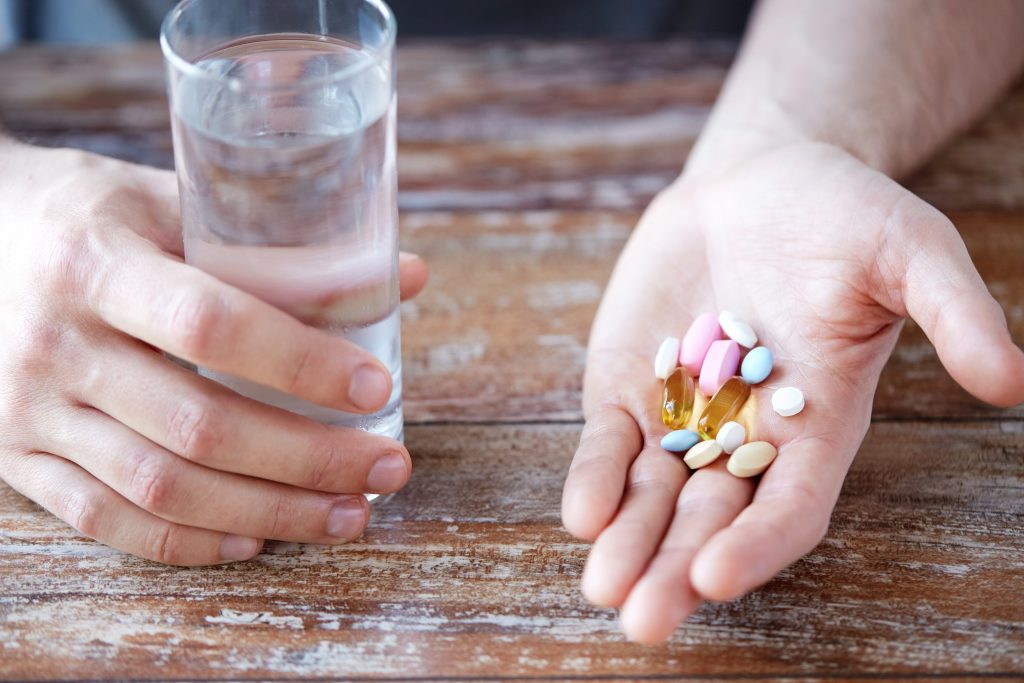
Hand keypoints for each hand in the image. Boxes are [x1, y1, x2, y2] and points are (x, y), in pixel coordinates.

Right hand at [0, 141, 427, 565]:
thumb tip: (404, 277)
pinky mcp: (16, 456)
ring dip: (269, 512)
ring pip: (162, 488)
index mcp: (97, 264)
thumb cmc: (85, 215)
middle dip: (310, 459)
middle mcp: (57, 344)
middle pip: (199, 426)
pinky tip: (254, 538)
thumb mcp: (167, 201)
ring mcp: (30, 411)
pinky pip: (105, 520)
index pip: (212, 327)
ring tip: (349, 513)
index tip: (376, 387)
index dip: (302, 364)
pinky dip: (187, 541)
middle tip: (388, 467)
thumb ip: (276, 246)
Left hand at [561, 141, 1023, 640]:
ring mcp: (682, 413)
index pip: (791, 505)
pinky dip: (594, 476)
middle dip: (675, 568)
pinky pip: (609, 441)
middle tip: (643, 622)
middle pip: (711, 519)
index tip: (716, 576)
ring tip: (601, 587)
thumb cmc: (847, 216)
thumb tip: (1014, 382)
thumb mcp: (910, 251)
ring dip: (628, 541)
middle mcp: (747, 435)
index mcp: (819, 425)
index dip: (757, 544)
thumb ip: (953, 313)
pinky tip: (581, 515)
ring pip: (652, 493)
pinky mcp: (631, 382)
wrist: (762, 181)